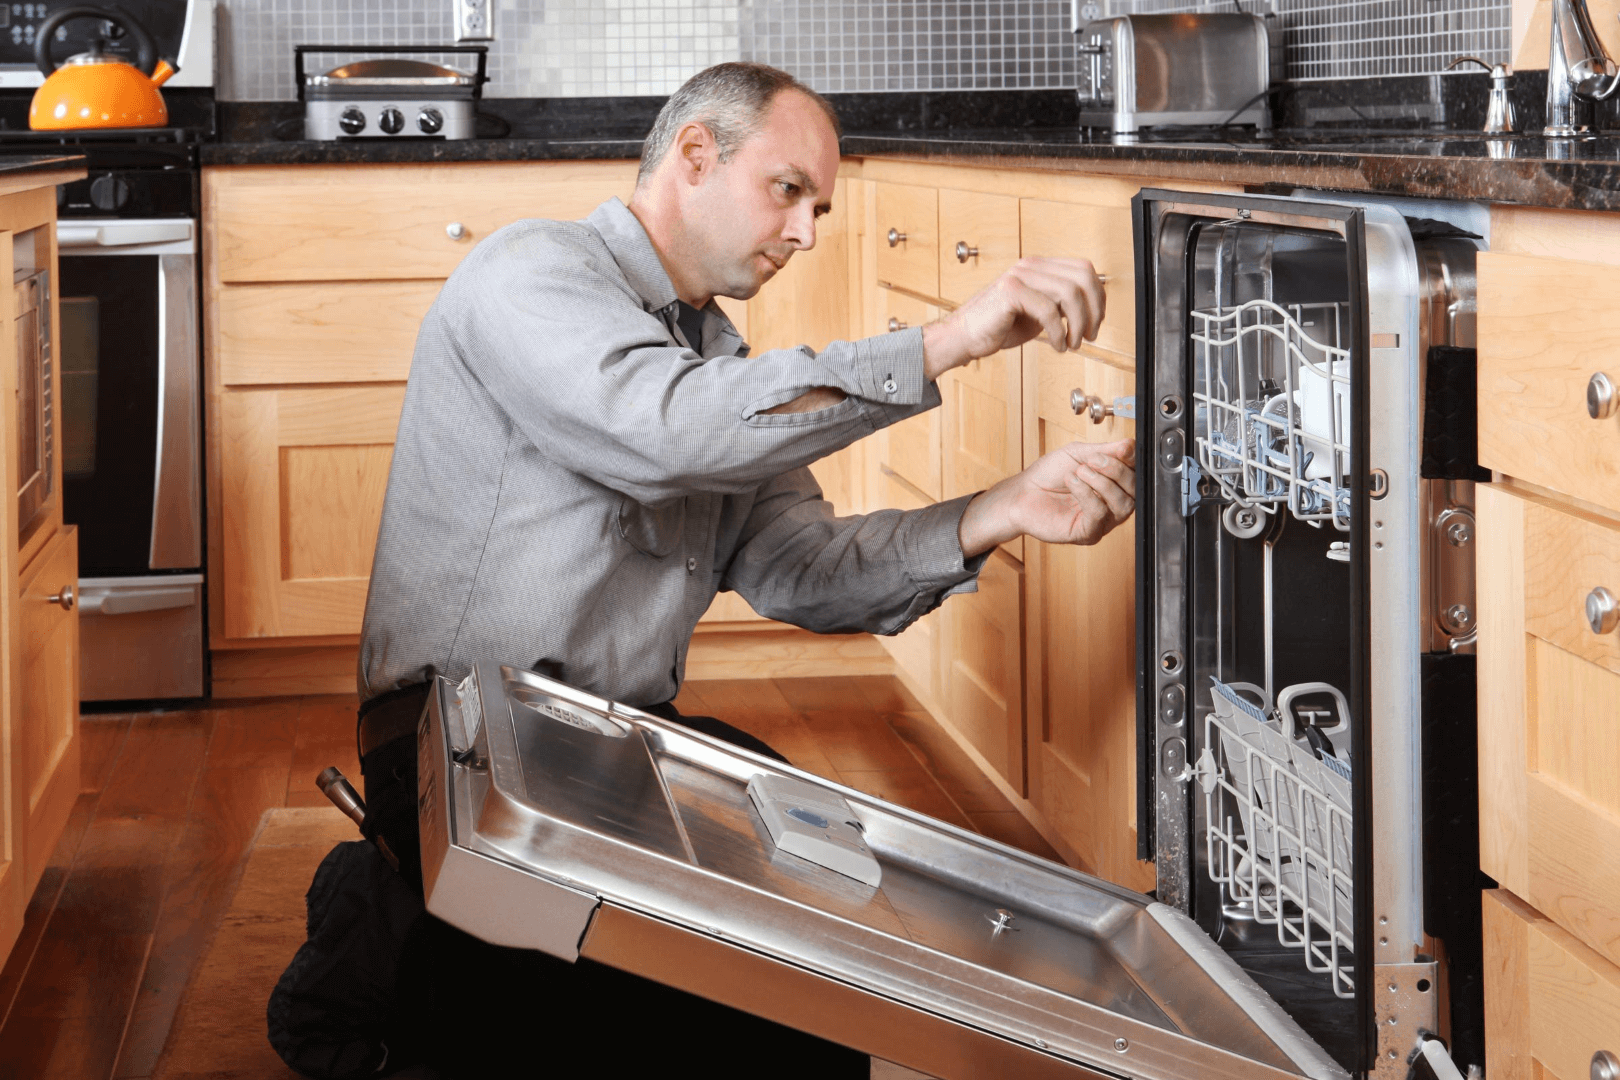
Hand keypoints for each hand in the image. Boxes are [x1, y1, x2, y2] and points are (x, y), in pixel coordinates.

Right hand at [921, 257, 1105, 380]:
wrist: (964, 337)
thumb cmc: (998, 327)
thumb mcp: (1039, 313)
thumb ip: (1061, 304)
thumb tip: (1091, 308)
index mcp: (1039, 267)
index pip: (1083, 269)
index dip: (1098, 296)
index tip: (1097, 321)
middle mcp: (1030, 266)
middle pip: (1082, 276)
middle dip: (1094, 309)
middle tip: (1089, 334)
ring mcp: (1020, 275)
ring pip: (1069, 293)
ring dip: (1078, 323)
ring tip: (1073, 343)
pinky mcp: (1010, 292)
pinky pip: (1048, 310)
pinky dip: (1059, 333)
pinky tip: (1057, 346)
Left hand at [957, 438, 1134, 556]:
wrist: (1023, 493)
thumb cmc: (1048, 475)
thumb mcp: (1079, 454)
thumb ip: (1106, 450)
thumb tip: (1130, 444)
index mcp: (1114, 484)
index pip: (1137, 474)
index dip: (1131, 461)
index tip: (1120, 449)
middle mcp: (1112, 504)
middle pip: (1135, 490)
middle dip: (1116, 471)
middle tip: (1093, 461)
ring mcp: (1103, 521)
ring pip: (1123, 505)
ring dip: (1102, 483)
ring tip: (1080, 472)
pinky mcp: (1088, 533)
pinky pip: (1100, 515)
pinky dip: (1087, 494)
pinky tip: (1072, 483)